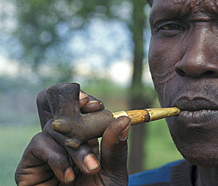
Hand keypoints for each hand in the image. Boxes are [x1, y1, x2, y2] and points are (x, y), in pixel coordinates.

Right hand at [15, 85, 130, 185]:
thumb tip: (124, 118)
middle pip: (62, 112)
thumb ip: (115, 148)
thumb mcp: (112, 175)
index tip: (95, 104)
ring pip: (54, 128)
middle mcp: (65, 143)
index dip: (86, 102)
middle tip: (91, 111)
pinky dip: (56, 157)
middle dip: (77, 112)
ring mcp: (47, 153)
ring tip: (89, 168)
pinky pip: (38, 144)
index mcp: (87, 141)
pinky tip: (68, 177)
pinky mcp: (30, 166)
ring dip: (75, 146)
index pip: (82, 112)